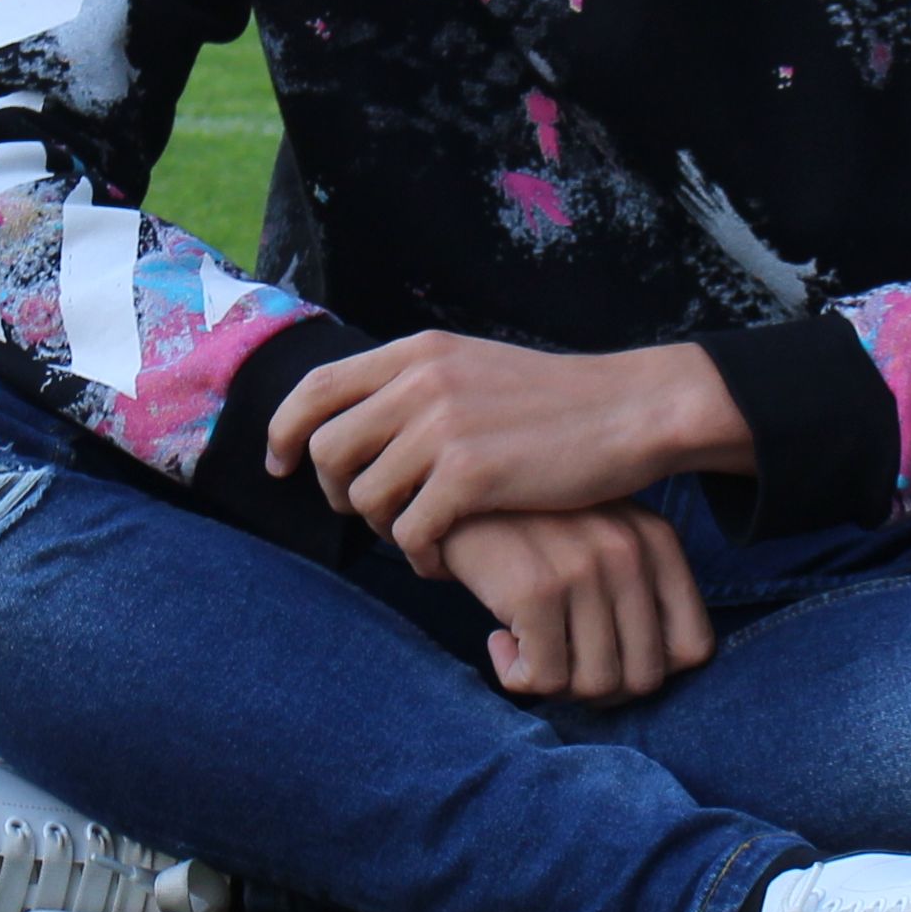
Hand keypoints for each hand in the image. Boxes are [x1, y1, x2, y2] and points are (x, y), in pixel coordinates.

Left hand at [265, 334, 754, 569]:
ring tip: (420, 535)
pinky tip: (446, 559)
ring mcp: (443, 428)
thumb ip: (418, 385)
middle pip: (327, 450)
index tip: (279, 466)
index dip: (283, 431)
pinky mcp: (471, 475)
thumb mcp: (475, 368)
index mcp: (418, 352)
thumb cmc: (558, 401)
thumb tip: (363, 419)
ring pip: (366, 498)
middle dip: (337, 493)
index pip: (316, 387)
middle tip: (369, 514)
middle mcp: (420, 382)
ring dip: (384, 529)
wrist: (631, 410)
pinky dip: (420, 557)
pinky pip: (410, 533)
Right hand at [436, 507, 714, 704]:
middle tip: (559, 662)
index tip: (605, 656)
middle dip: (598, 688)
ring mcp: (585, 570)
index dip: (650, 670)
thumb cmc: (524, 528)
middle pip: (645, 678)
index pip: (694, 649)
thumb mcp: (598, 539)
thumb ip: (635, 593)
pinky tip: (499, 640)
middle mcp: (630, 553)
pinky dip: (516, 676)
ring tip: (529, 648)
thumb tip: (643, 679)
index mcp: (657, 541)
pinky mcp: (536, 590)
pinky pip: (545, 680)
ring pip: (596, 686)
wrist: (449, 490)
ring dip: (556, 684)